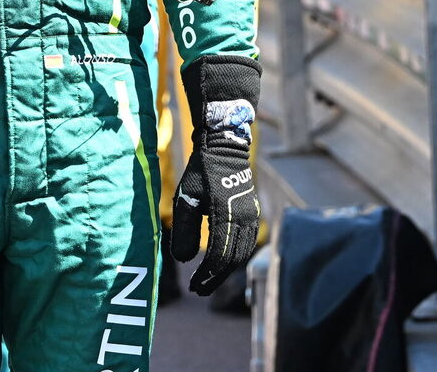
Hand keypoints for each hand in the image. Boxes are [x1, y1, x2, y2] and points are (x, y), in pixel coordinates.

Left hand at [171, 55, 261, 296]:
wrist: (224, 148)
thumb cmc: (201, 172)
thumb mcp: (185, 199)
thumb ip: (184, 230)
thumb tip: (184, 260)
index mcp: (226, 215)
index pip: (219, 256)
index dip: (206, 275)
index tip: (193, 286)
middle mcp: (244, 218)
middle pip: (233, 260)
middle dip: (216, 278)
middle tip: (198, 289)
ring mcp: (252, 216)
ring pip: (242, 254)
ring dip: (225, 271)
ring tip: (207, 281)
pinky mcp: (253, 214)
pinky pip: (246, 244)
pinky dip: (234, 258)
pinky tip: (220, 264)